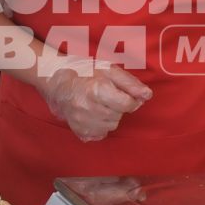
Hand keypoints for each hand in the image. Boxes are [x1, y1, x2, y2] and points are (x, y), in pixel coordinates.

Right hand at [37, 58, 151, 141]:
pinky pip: (100, 134)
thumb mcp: (108, 70)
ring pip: (111, 126)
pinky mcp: (79, 131)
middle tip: (106, 97)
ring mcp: (82, 122)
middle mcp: (88, 108)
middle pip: (119, 116)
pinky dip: (101, 126)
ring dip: (110, 116)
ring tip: (99, 104)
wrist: (57, 82)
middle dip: (118, 107)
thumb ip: (130, 83)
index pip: (127, 104)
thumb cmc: (84, 72)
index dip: (130, 99)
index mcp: (97, 90)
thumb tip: (147, 96)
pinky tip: (93, 114)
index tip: (124, 94)